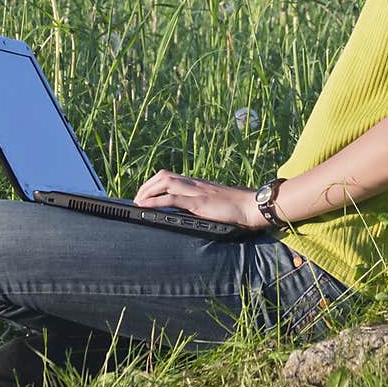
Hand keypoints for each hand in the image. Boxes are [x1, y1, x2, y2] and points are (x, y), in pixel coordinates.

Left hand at [133, 170, 265, 230]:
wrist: (251, 206)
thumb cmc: (236, 207)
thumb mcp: (214, 202)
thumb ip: (200, 203)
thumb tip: (186, 211)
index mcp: (197, 184)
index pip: (170, 176)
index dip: (154, 183)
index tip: (144, 193)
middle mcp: (194, 184)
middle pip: (164, 176)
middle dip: (146, 186)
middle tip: (137, 199)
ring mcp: (196, 192)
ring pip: (166, 182)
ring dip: (148, 191)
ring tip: (137, 202)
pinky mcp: (200, 202)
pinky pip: (173, 199)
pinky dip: (156, 201)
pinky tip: (146, 206)